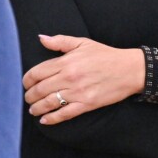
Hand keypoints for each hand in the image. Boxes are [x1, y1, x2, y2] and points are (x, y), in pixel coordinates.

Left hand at [23, 36, 144, 123]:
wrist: (131, 69)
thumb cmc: (107, 56)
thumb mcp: (84, 43)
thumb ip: (60, 41)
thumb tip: (41, 38)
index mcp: (66, 62)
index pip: (36, 73)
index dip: (26, 81)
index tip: (27, 84)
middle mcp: (69, 78)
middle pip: (39, 90)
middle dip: (29, 96)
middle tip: (29, 98)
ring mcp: (78, 92)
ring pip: (48, 103)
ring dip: (36, 108)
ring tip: (34, 110)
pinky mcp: (87, 103)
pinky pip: (64, 114)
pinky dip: (52, 119)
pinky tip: (45, 120)